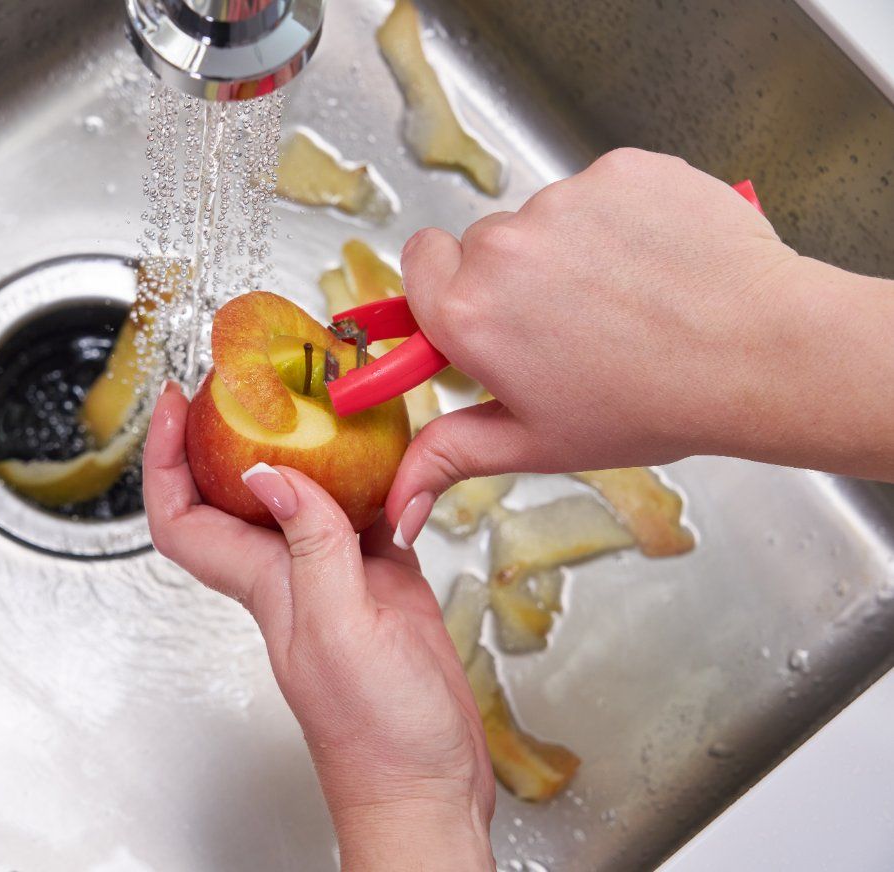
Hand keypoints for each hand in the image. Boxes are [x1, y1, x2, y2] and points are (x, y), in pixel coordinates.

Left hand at [144, 382, 495, 870]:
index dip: (165, 458)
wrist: (428, 784)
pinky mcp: (385, 583)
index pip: (184, 515)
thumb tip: (269, 472)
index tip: (177, 401)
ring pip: (308, 493)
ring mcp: (339, 577)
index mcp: (265, 584)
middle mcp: (292, 574)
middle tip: (254, 377)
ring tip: (324, 396)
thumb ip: (309, 546)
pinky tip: (394, 456)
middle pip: (240, 490)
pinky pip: (369, 514)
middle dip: (235, 430)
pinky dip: (378, 480)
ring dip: (310, 446)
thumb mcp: (341, 628)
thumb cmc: (378, 735)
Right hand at [387, 147, 893, 545]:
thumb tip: (398, 507)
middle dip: (513, 277)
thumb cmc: (651, 405)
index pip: (418, 262)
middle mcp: (505, 247)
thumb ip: (451, 458)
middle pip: (483, 244)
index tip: (482, 310)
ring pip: (546, 218)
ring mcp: (565, 200)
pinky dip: (622, 219)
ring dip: (571, 249)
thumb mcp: (538, 442)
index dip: (446, 286)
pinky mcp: (621, 169)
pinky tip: (656, 264)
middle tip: (569, 324)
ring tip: (627, 298)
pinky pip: (601, 189)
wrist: (761, 354)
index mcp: (469, 313)